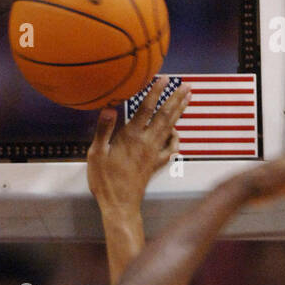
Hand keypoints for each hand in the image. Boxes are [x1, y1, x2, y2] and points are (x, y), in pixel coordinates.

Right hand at [87, 77, 191, 217]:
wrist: (120, 206)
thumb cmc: (105, 182)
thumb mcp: (96, 155)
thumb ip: (103, 130)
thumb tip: (109, 108)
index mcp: (131, 137)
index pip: (146, 109)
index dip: (155, 92)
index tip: (165, 78)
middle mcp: (146, 143)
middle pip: (165, 116)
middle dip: (176, 99)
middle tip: (188, 85)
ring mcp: (153, 154)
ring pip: (170, 128)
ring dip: (179, 112)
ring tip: (188, 98)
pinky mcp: (155, 165)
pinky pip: (170, 149)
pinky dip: (176, 139)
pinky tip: (177, 132)